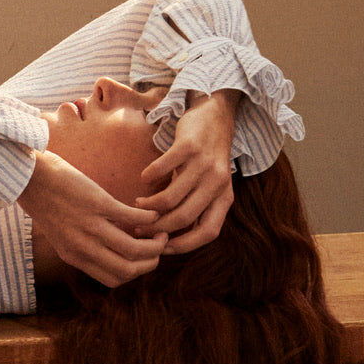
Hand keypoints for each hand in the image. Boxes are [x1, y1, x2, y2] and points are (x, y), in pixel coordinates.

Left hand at [19, 150, 167, 287]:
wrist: (31, 179)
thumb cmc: (47, 204)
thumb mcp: (62, 235)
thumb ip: (84, 246)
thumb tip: (112, 250)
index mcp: (74, 257)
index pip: (113, 279)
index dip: (135, 273)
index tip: (143, 260)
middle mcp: (82, 246)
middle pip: (128, 269)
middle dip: (151, 262)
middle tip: (159, 247)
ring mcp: (90, 226)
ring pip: (133, 248)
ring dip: (155, 243)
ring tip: (161, 232)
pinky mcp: (97, 203)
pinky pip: (132, 218)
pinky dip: (148, 217)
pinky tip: (152, 213)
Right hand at [135, 89, 238, 253]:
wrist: (215, 116)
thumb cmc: (207, 157)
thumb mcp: (210, 185)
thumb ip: (197, 207)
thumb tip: (170, 236)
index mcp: (225, 197)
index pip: (208, 232)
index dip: (184, 245)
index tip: (162, 247)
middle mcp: (217, 183)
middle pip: (184, 217)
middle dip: (157, 227)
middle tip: (139, 227)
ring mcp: (204, 163)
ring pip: (171, 197)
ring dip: (149, 205)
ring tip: (138, 204)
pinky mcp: (189, 146)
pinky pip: (163, 169)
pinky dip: (149, 177)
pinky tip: (144, 178)